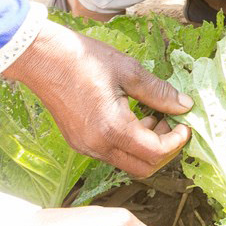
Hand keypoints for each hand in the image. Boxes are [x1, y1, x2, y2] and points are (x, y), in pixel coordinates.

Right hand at [4, 23, 191, 177]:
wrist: (42, 57)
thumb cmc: (83, 59)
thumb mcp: (128, 71)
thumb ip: (159, 92)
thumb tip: (184, 105)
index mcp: (112, 128)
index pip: (156, 153)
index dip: (176, 141)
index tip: (184, 124)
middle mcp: (97, 146)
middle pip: (143, 168)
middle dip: (163, 149)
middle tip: (170, 122)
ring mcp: (85, 147)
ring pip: (126, 162)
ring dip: (145, 146)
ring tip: (150, 114)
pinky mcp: (78, 142)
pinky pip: (110, 153)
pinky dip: (127, 142)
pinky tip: (130, 116)